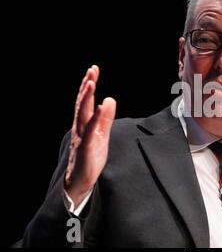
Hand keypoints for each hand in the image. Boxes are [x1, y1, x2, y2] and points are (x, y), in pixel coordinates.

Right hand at [64, 65, 115, 208]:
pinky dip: (95, 119)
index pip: (86, 101)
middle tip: (91, 70)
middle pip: (82, 103)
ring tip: (91, 83)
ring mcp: (82, 137)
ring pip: (83, 114)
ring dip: (87, 98)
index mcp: (84, 123)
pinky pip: (90, 131)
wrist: (80, 182)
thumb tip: (109, 99)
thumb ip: (105, 118)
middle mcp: (80, 127)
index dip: (88, 85)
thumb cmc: (90, 158)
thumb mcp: (102, 134)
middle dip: (87, 86)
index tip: (93, 69)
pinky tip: (99, 108)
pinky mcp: (86, 148)